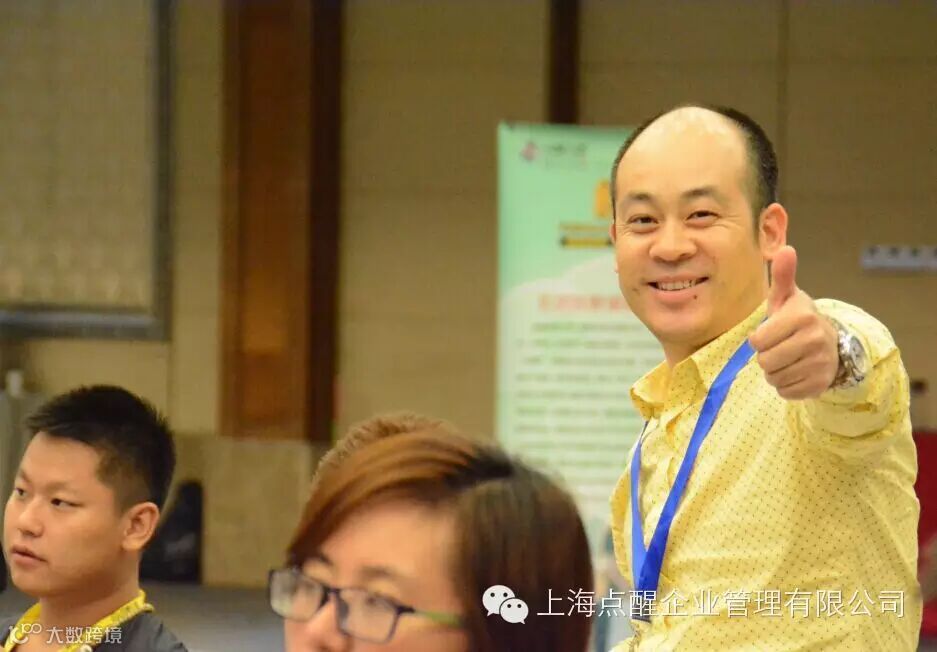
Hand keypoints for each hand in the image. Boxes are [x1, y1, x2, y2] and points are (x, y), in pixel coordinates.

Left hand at [748, 246, 838, 399]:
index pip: (757, 341)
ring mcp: (820, 365)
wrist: (830, 344)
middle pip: (765, 362)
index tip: (772, 332)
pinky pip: (786, 392)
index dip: (759, 339)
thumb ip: (782, 276)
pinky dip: (785, 385)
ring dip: (775, 372)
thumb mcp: (787, 298)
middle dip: (766, 356)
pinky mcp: (820, 385)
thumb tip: (785, 249)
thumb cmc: (797, 320)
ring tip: (788, 358)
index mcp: (802, 317)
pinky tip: (796, 371)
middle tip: (780, 347)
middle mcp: (815, 340)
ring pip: (774, 378)